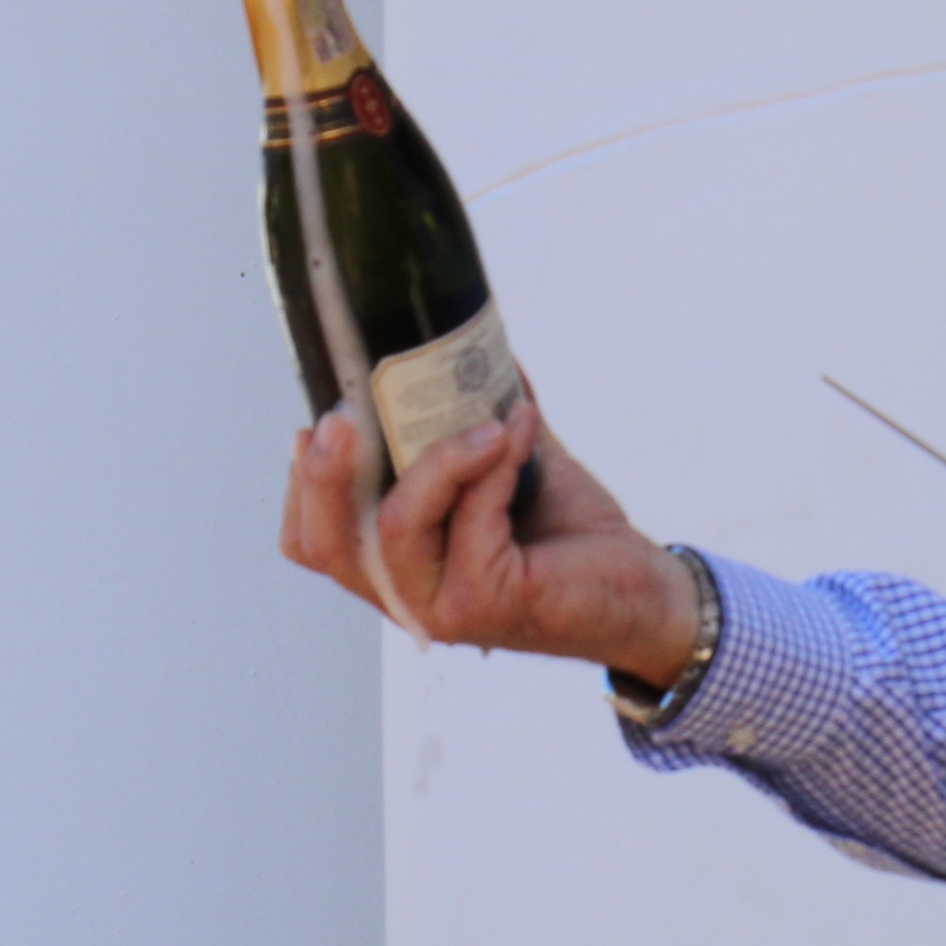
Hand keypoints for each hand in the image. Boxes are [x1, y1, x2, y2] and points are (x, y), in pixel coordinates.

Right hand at [276, 395, 702, 684]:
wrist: (643, 592)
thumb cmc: (571, 536)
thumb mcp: (508, 466)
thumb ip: (475, 418)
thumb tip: (467, 340)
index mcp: (394, 564)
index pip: (312, 540)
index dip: (302, 485)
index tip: (316, 422)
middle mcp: (405, 594)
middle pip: (324, 543)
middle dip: (323, 475)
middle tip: (341, 418)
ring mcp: (440, 606)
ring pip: (394, 525)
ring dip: (437, 458)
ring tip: (486, 421)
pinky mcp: (484, 601)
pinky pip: (470, 516)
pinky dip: (494, 463)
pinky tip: (519, 433)